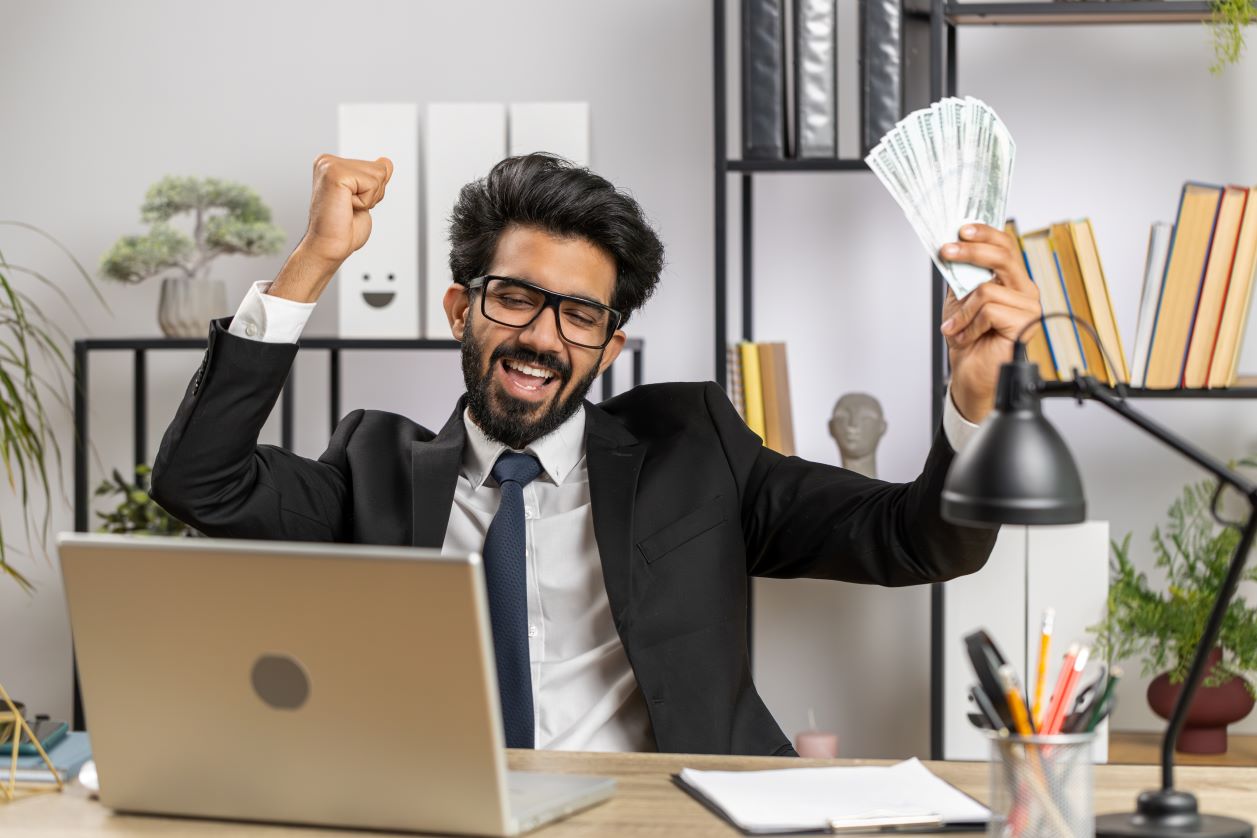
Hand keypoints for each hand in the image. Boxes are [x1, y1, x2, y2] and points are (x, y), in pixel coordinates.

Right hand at [269, 154, 392, 302]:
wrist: (328, 247)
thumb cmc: (342, 228)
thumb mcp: (365, 198)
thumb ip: (374, 179)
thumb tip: (386, 162)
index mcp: (332, 164)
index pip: (377, 167)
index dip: (373, 192)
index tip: (351, 204)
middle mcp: (328, 161)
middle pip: (380, 169)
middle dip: (373, 194)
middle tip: (349, 208)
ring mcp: (329, 165)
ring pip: (378, 174)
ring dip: (369, 198)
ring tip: (347, 208)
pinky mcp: (335, 173)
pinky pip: (372, 183)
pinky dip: (365, 201)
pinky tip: (346, 207)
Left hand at [938, 224, 1042, 423]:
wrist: (970, 372)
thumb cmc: (967, 337)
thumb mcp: (959, 299)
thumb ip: (961, 274)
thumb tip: (952, 246)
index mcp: (1012, 280)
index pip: (1006, 246)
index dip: (985, 233)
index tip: (961, 229)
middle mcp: (1025, 290)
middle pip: (1003, 257)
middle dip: (970, 251)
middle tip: (946, 251)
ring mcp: (1028, 307)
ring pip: (987, 289)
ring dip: (963, 311)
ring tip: (955, 328)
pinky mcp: (1025, 324)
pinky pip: (988, 311)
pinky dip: (970, 325)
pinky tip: (966, 337)